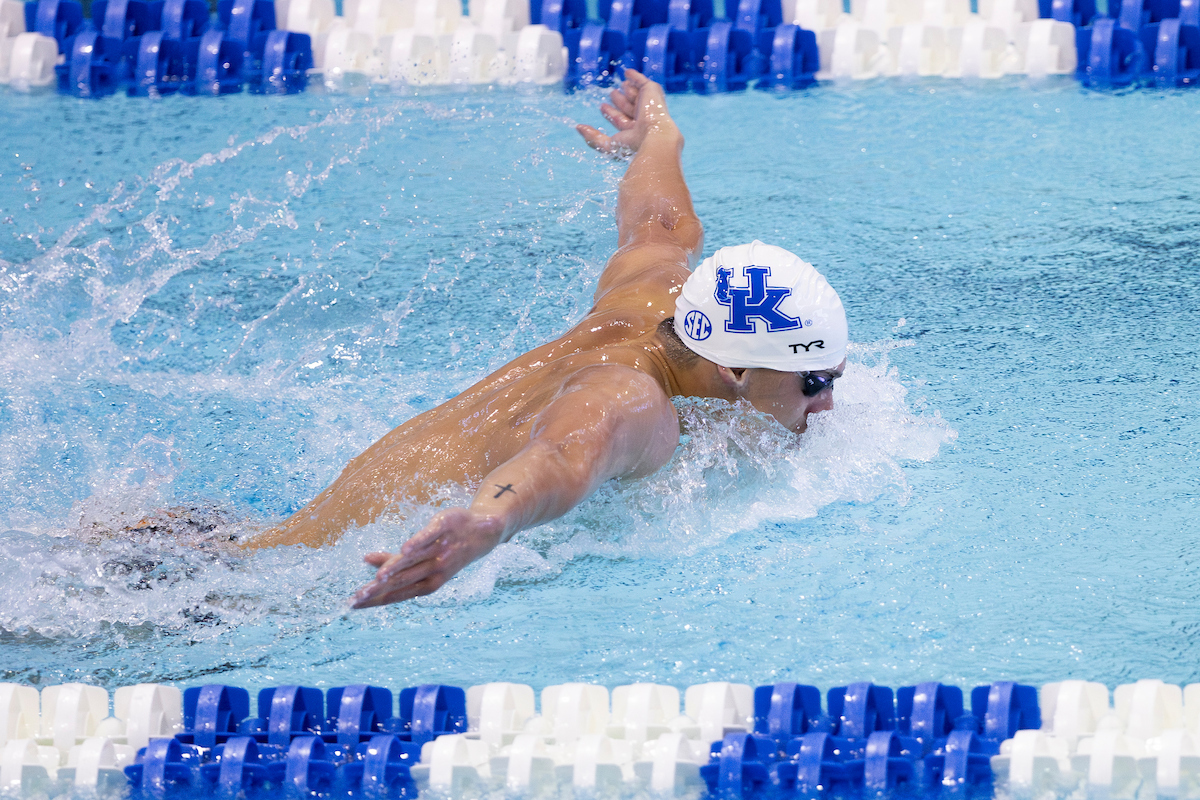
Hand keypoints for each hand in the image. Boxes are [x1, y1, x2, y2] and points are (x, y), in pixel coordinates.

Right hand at [350, 508, 504, 607]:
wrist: (484, 532)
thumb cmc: (446, 548)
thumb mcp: (419, 557)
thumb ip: (393, 560)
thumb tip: (365, 559)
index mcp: (428, 582)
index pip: (397, 594)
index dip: (376, 600)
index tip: (354, 606)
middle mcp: (434, 569)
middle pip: (401, 581)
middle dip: (378, 590)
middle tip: (356, 598)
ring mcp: (440, 549)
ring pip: (413, 562)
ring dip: (395, 569)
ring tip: (377, 578)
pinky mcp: (443, 527)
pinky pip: (429, 537)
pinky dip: (417, 543)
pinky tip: (404, 549)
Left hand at [576, 69, 673, 154]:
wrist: (655, 137)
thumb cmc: (634, 145)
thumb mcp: (608, 145)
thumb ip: (593, 138)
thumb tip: (578, 128)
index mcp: (635, 132)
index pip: (620, 120)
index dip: (611, 113)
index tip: (602, 107)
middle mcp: (643, 120)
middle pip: (628, 107)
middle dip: (619, 101)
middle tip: (612, 93)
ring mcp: (649, 105)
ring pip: (635, 96)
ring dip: (628, 90)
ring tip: (621, 84)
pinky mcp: (652, 92)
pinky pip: (643, 82)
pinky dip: (635, 77)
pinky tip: (627, 72)